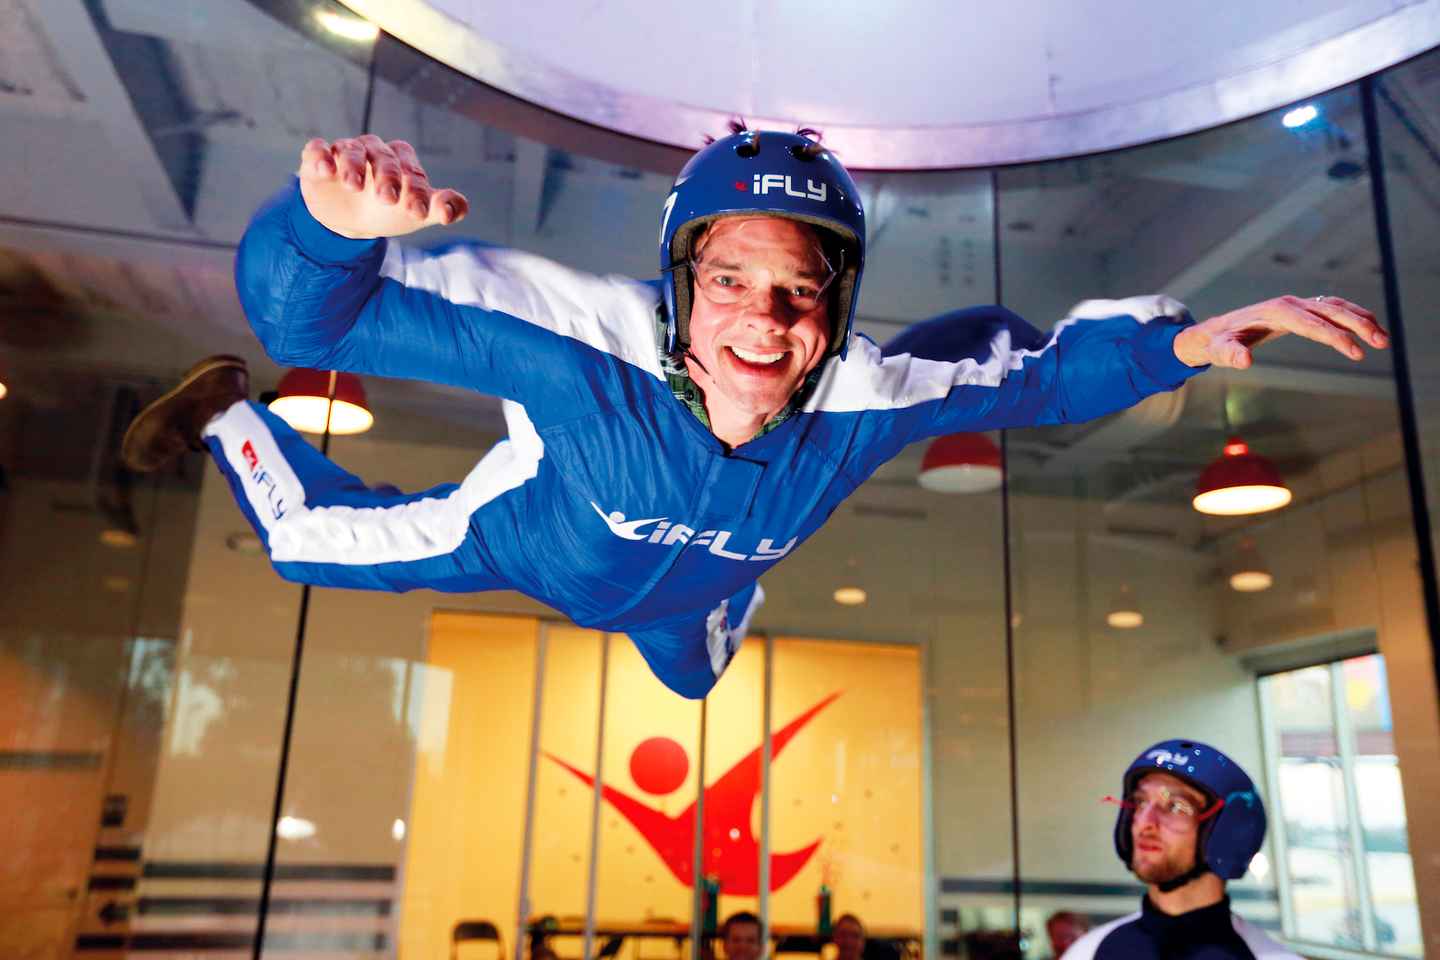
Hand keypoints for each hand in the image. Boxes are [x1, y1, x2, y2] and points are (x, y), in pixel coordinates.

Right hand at [296, 135, 468, 238]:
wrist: (349, 221)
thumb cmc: (388, 210)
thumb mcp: (415, 211)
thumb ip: (439, 207)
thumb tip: (457, 210)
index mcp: (401, 160)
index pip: (411, 170)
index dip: (417, 191)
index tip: (419, 212)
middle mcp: (374, 151)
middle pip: (383, 156)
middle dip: (387, 177)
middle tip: (388, 200)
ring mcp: (345, 153)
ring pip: (351, 150)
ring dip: (353, 166)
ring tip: (354, 187)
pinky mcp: (318, 160)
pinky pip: (318, 150)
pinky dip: (321, 157)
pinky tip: (326, 171)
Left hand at [1173, 295, 1388, 368]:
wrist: (1214, 331)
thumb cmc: (1218, 343)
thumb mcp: (1220, 352)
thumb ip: (1231, 355)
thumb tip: (1245, 362)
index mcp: (1276, 312)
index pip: (1312, 324)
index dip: (1335, 337)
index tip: (1355, 352)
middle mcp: (1289, 304)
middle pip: (1331, 310)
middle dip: (1358, 325)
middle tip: (1381, 343)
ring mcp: (1296, 304)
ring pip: (1336, 307)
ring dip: (1361, 320)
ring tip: (1382, 339)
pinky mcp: (1300, 309)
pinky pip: (1332, 309)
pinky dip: (1352, 316)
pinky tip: (1367, 329)